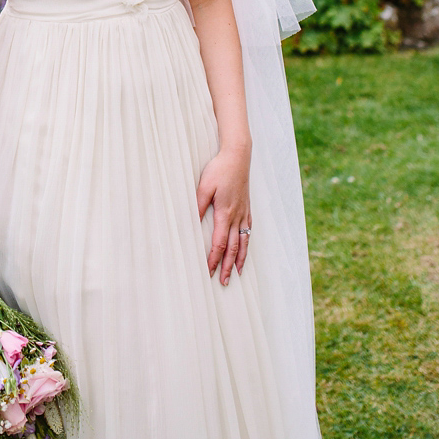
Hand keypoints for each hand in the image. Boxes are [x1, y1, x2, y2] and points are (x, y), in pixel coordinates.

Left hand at [195, 145, 251, 285]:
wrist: (238, 156)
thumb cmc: (219, 170)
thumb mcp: (203, 186)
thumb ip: (197, 206)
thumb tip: (191, 224)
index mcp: (225, 213)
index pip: (219, 243)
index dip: (214, 259)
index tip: (208, 271)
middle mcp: (236, 216)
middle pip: (233, 248)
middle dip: (227, 266)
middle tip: (223, 282)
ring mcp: (244, 212)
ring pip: (244, 241)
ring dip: (240, 259)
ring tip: (236, 273)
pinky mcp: (247, 207)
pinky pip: (248, 230)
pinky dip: (247, 244)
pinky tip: (245, 249)